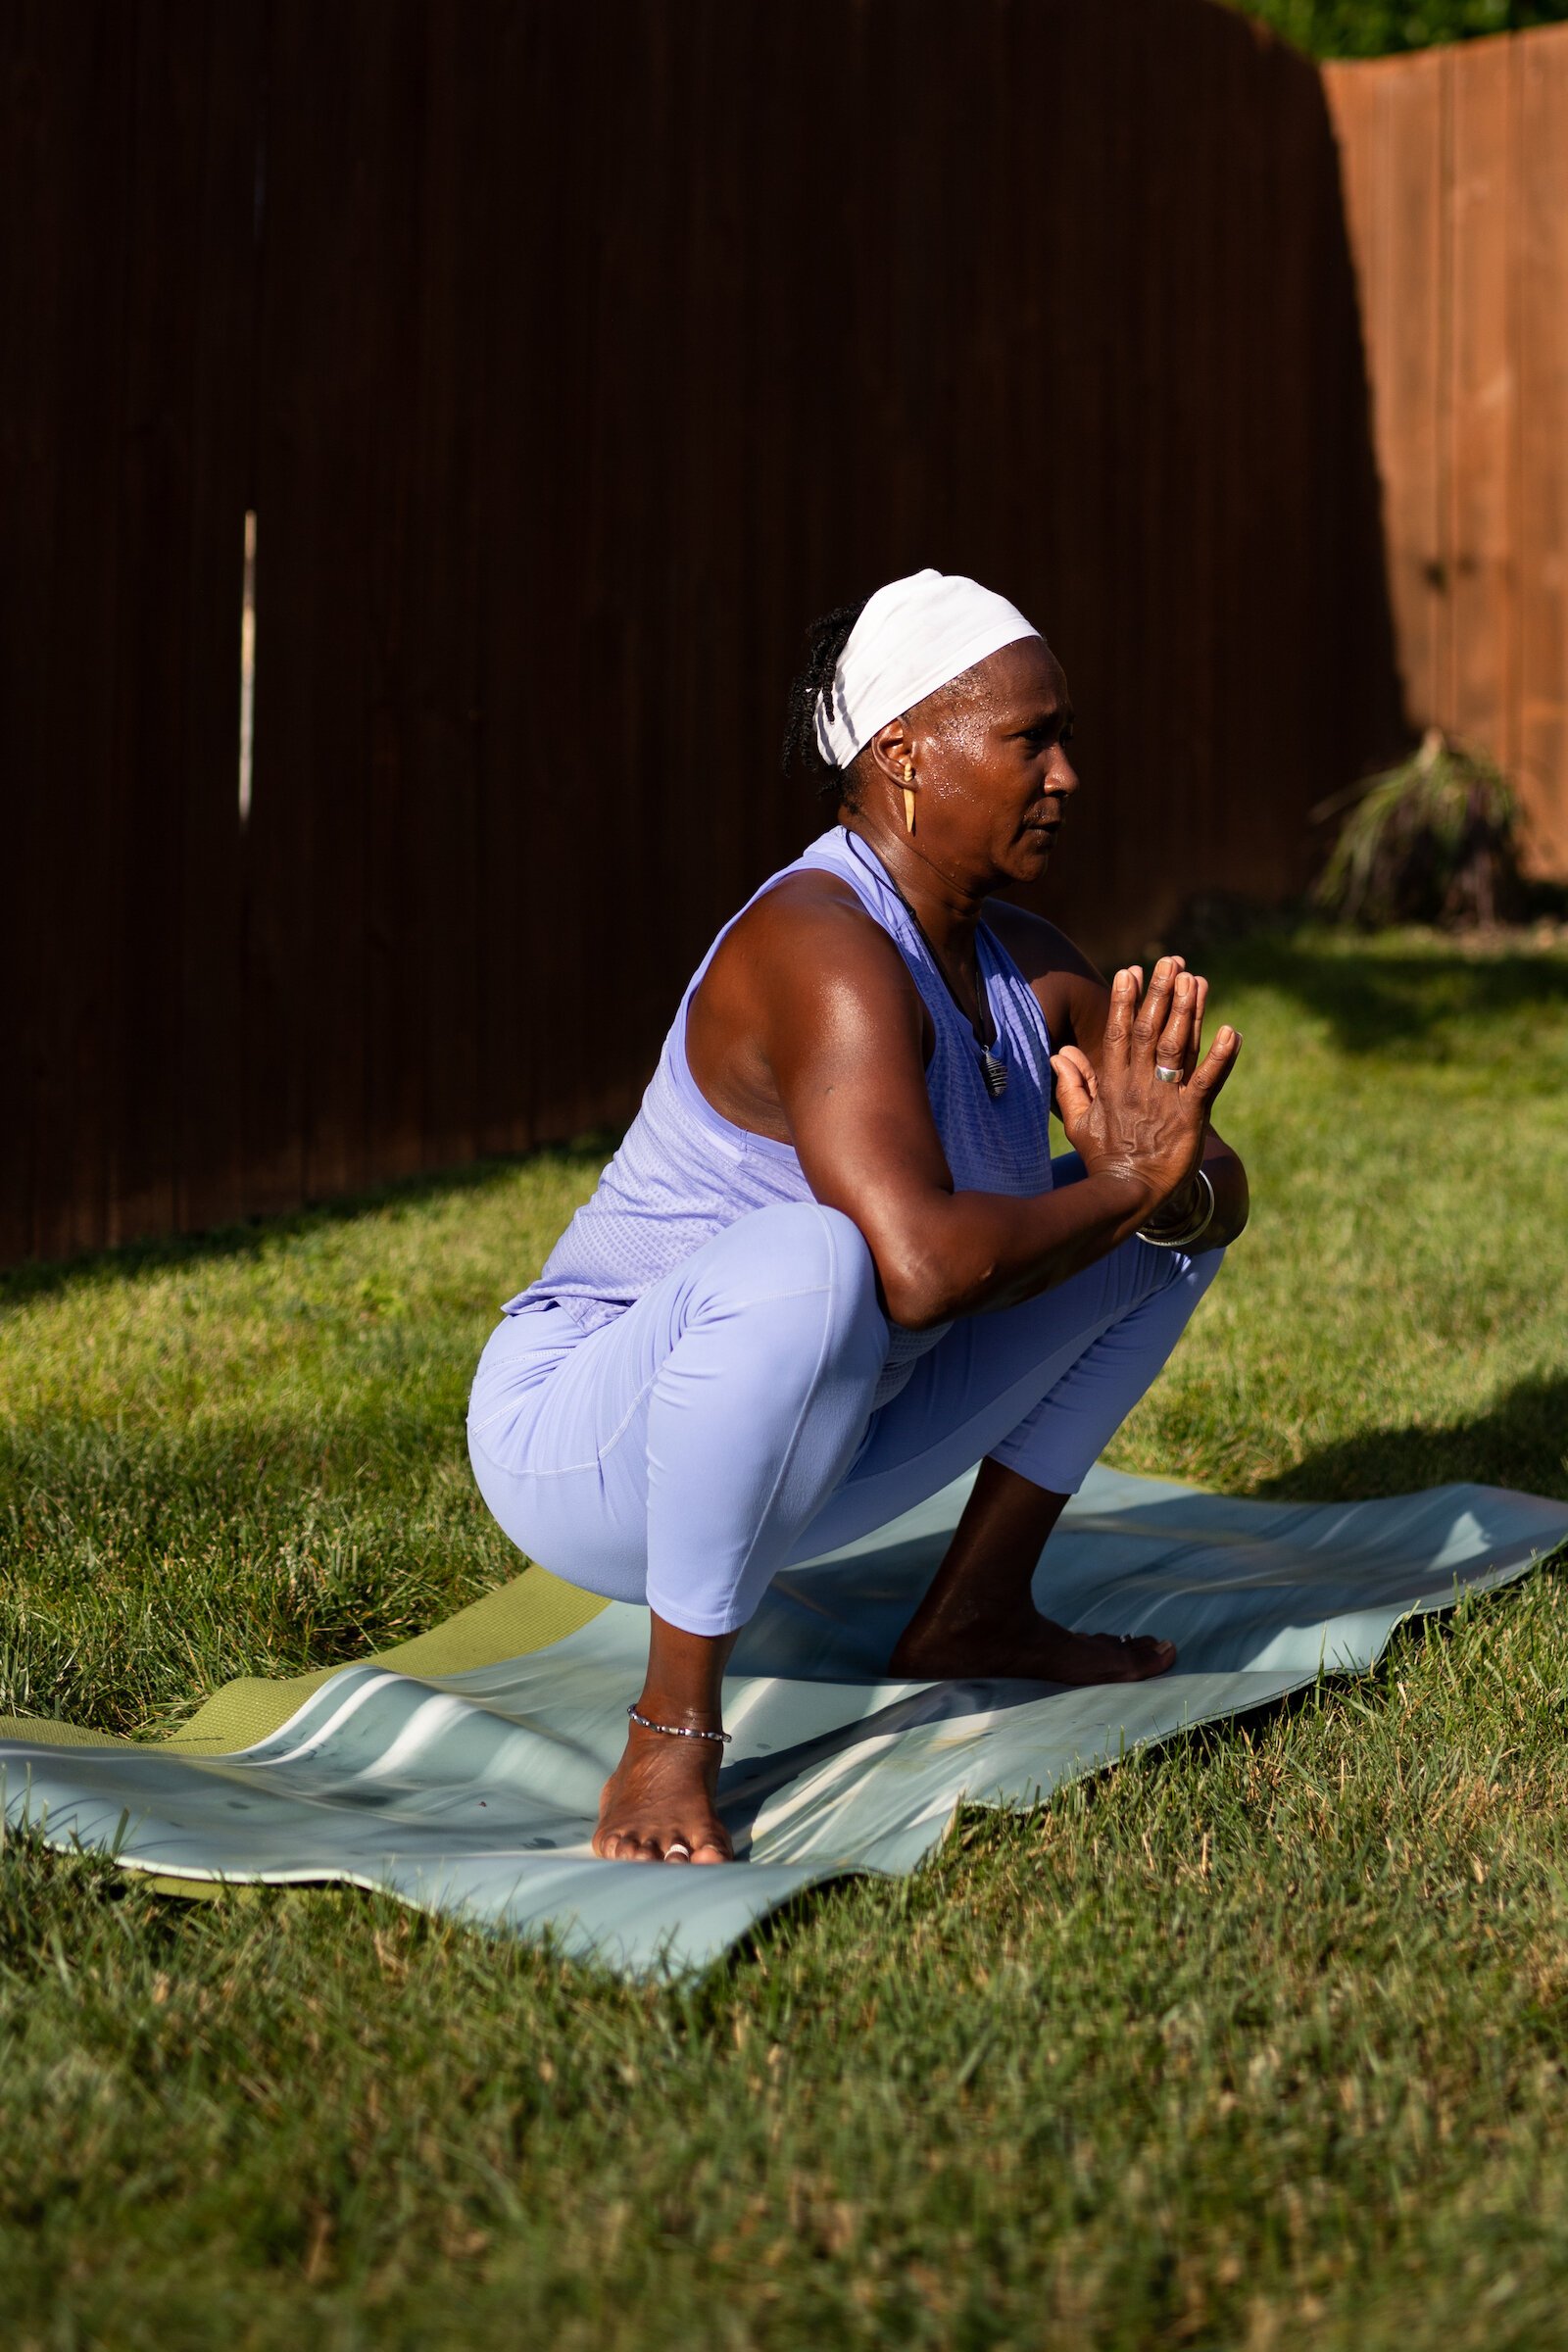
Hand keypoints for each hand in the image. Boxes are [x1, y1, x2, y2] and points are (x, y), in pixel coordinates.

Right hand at [1049, 957, 1240, 1215]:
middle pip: (1150, 1029)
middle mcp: (1139, 1083)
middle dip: (1161, 993)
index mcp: (1113, 1082)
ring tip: (1196, 979)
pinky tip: (1232, 1032)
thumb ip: (1072, 1084)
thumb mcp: (1079, 1121)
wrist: (1130, 1195)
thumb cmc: (1105, 1158)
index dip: (1124, 1000)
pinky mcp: (1191, 1115)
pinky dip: (1222, 1057)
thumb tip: (1060, 1052)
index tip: (1131, 970)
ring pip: (1178, 1046)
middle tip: (1171, 960)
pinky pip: (1209, 1081)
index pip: (1118, 1032)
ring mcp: (1166, 1097)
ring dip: (1188, 1011)